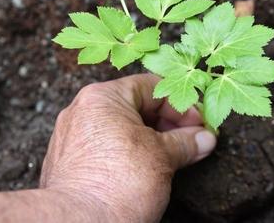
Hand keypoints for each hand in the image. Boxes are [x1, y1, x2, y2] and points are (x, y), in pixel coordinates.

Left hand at [40, 74, 216, 221]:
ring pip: (120, 126)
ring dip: (150, 138)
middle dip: (167, 123)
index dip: (180, 104)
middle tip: (191, 140)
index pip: (150, 87)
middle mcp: (83, 110)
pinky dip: (129, 151)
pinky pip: (104, 145)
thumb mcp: (162, 157)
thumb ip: (185, 142)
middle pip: (135, 105)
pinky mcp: (69, 160)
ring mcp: (72, 135)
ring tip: (173, 156)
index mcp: (102, 97)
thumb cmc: (117, 185)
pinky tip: (147, 168)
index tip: (199, 124)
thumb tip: (205, 138)